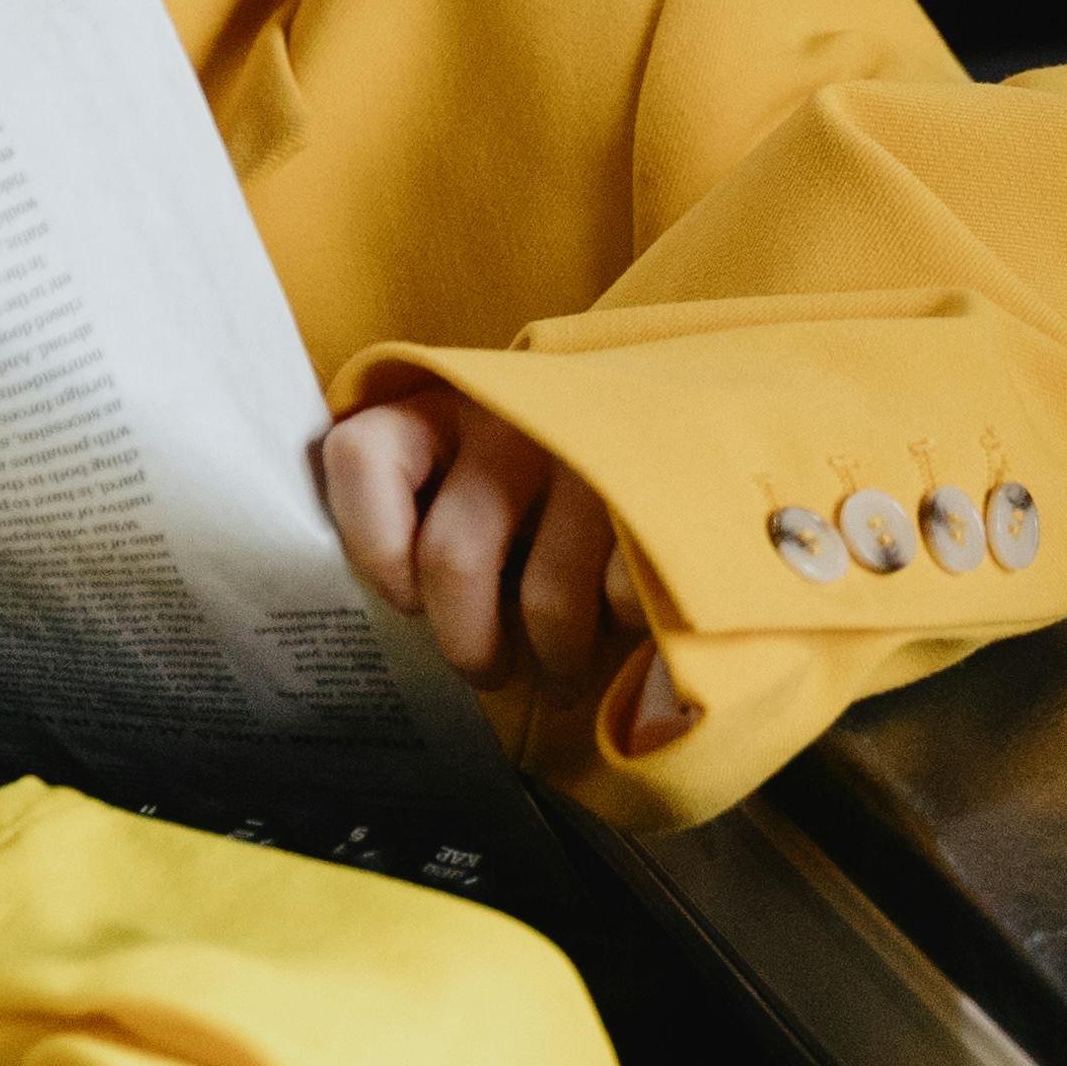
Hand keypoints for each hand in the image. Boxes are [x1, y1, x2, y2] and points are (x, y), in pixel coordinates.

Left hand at [316, 381, 695, 759]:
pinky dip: (622, 624)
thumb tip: (381, 623)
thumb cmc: (561, 459)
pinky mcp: (660, 491)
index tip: (404, 598)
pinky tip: (625, 617)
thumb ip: (429, 513)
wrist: (703, 394)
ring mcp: (590, 453)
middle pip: (453, 558)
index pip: (363, 456)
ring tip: (559, 672)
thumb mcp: (487, 459)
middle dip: (467, 643)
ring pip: (545, 599)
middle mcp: (512, 418)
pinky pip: (621, 596)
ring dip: (553, 659)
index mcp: (448, 403)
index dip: (371, 543)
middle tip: (485, 670)